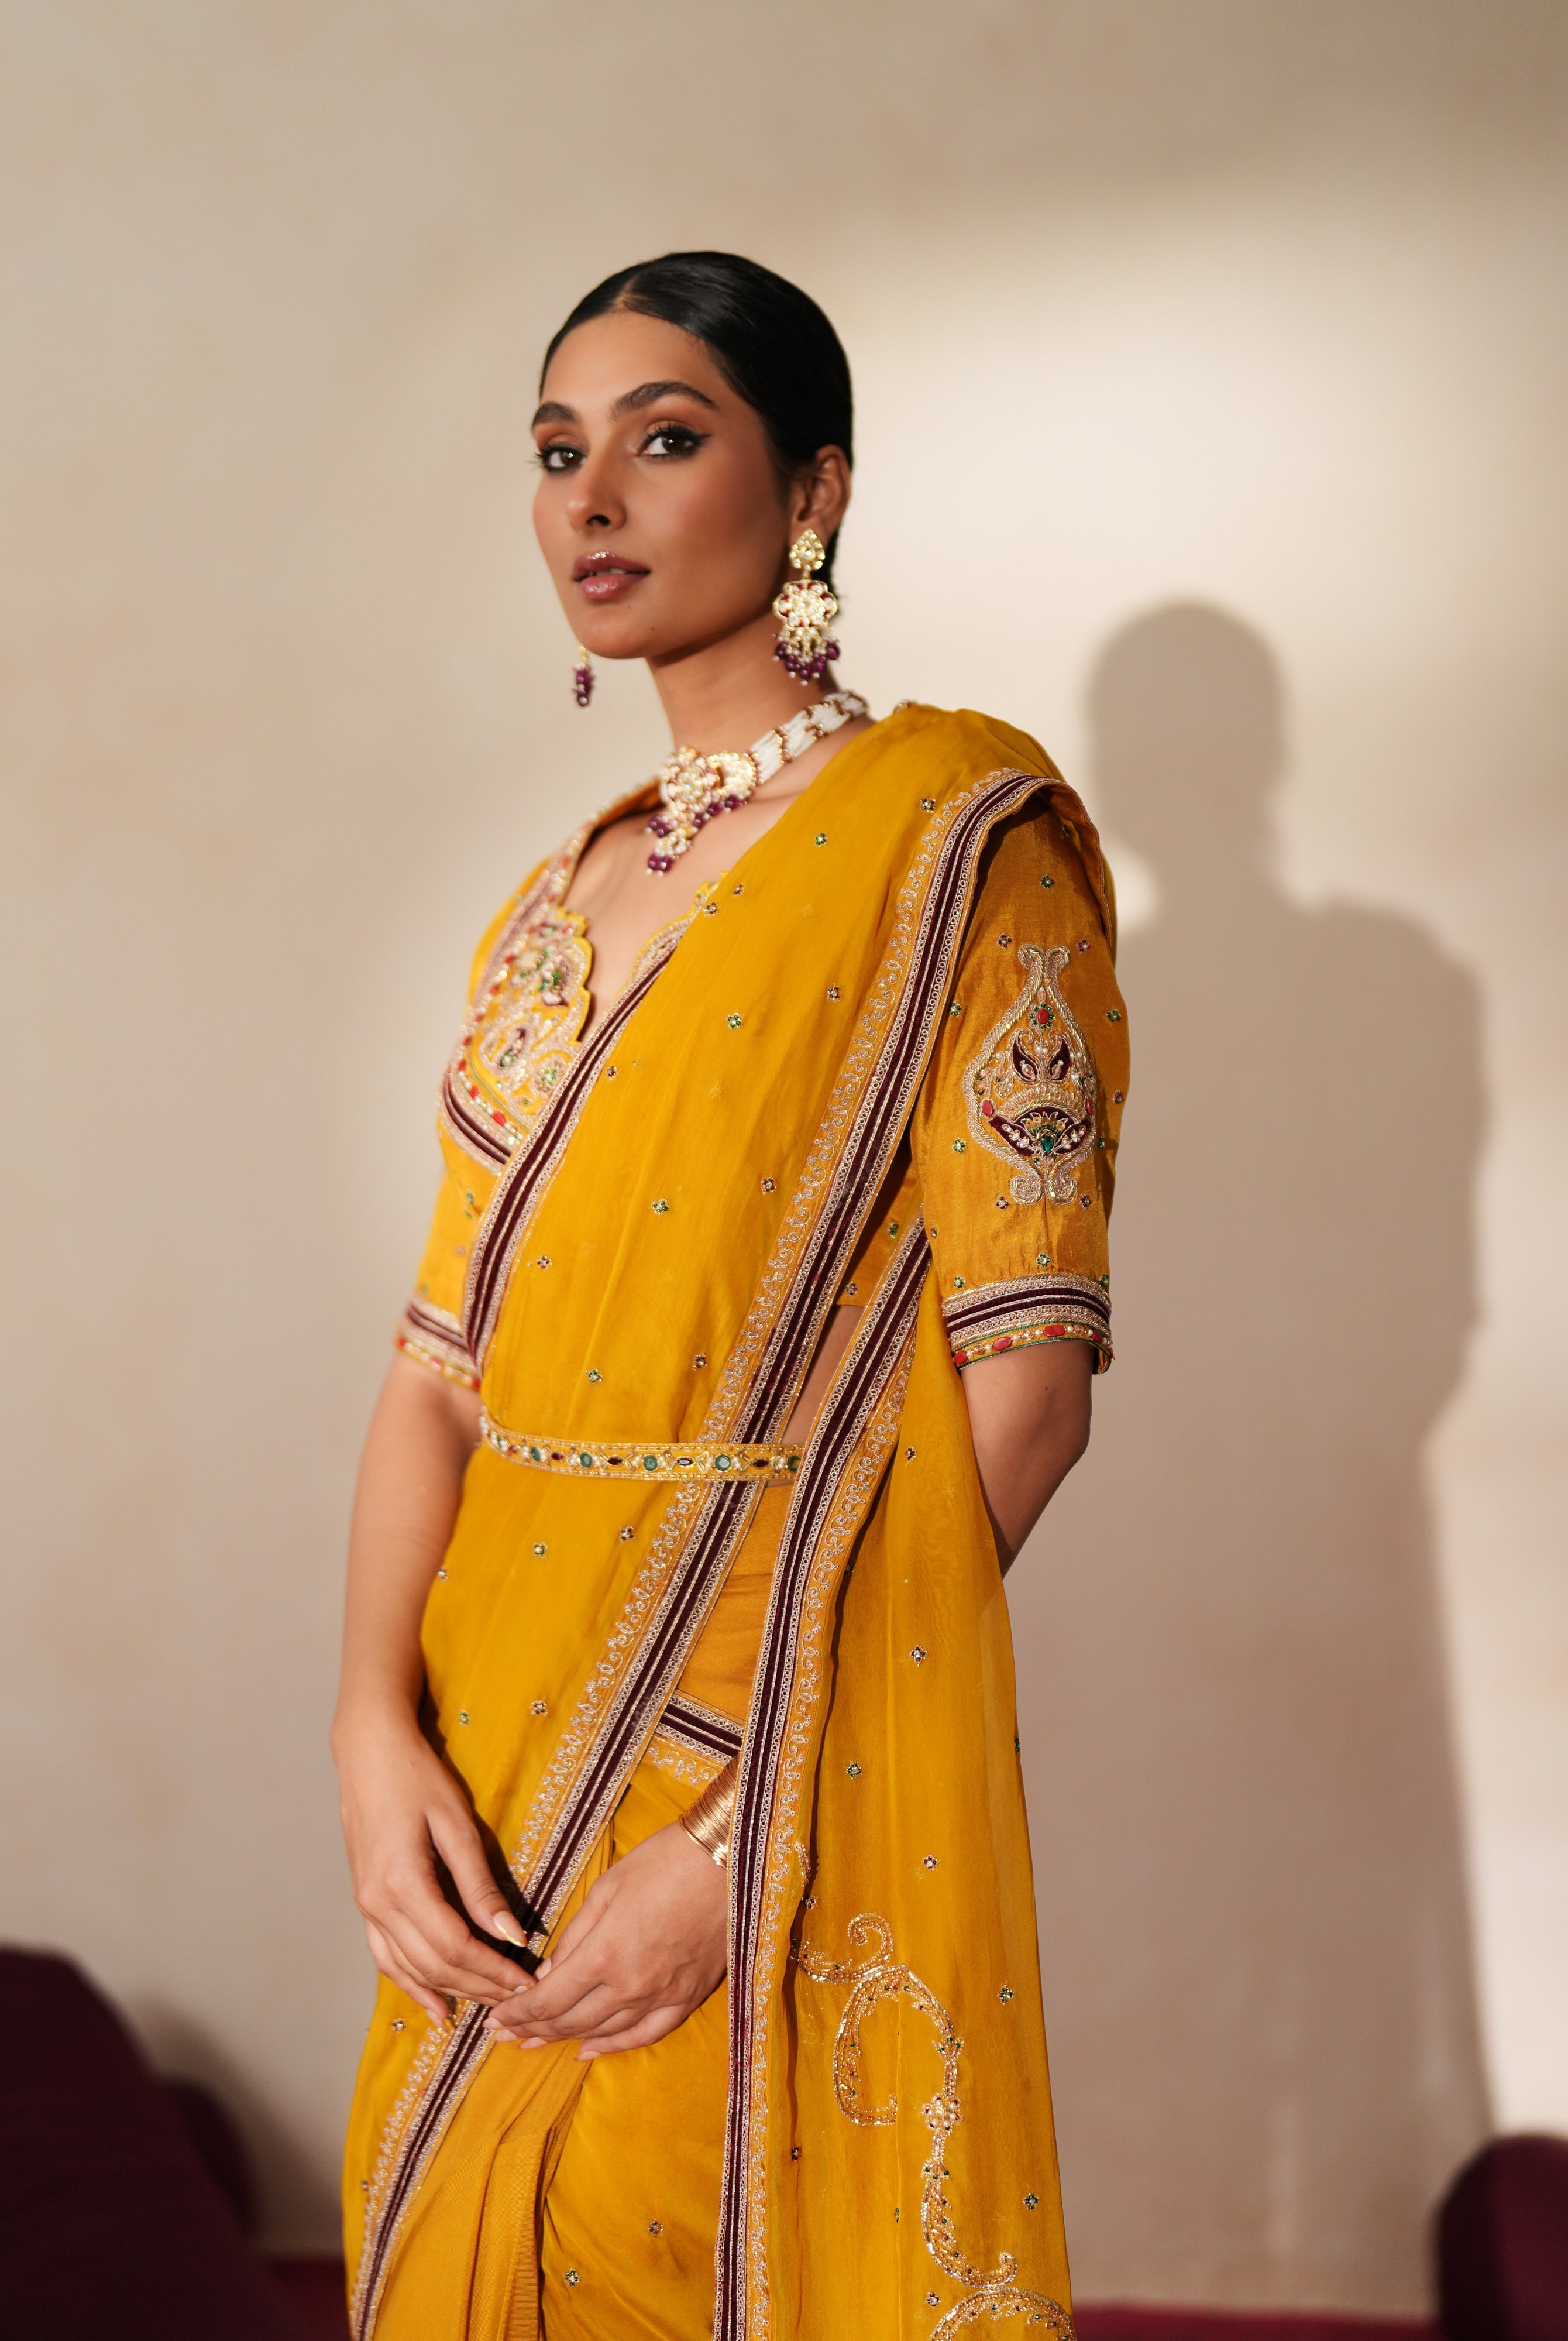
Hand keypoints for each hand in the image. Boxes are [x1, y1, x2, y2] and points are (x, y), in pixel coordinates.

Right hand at [333, 1704, 526, 2023]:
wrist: (368, 1752)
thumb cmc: (416, 1778)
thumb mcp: (455, 1824)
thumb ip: (480, 1884)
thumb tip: (511, 1934)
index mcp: (402, 1884)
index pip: (456, 1947)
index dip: (494, 1970)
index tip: (528, 1981)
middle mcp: (377, 1904)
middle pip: (434, 1965)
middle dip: (480, 1986)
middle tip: (519, 1997)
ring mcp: (365, 1906)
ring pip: (409, 1968)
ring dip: (451, 1989)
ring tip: (489, 2003)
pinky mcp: (364, 1901)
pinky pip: (385, 1956)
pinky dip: (410, 1983)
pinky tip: (434, 2004)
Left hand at [484, 1819, 727, 2057]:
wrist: (729, 1860)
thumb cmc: (662, 1862)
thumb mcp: (606, 1888)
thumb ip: (573, 1936)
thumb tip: (547, 1974)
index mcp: (604, 1956)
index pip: (548, 2000)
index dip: (518, 2013)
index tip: (495, 2018)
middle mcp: (630, 1987)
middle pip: (570, 2021)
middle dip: (532, 2030)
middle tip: (504, 2036)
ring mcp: (661, 1997)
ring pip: (603, 2032)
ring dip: (564, 2040)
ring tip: (535, 2044)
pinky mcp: (687, 1997)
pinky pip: (644, 2034)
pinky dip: (614, 2046)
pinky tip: (591, 2050)